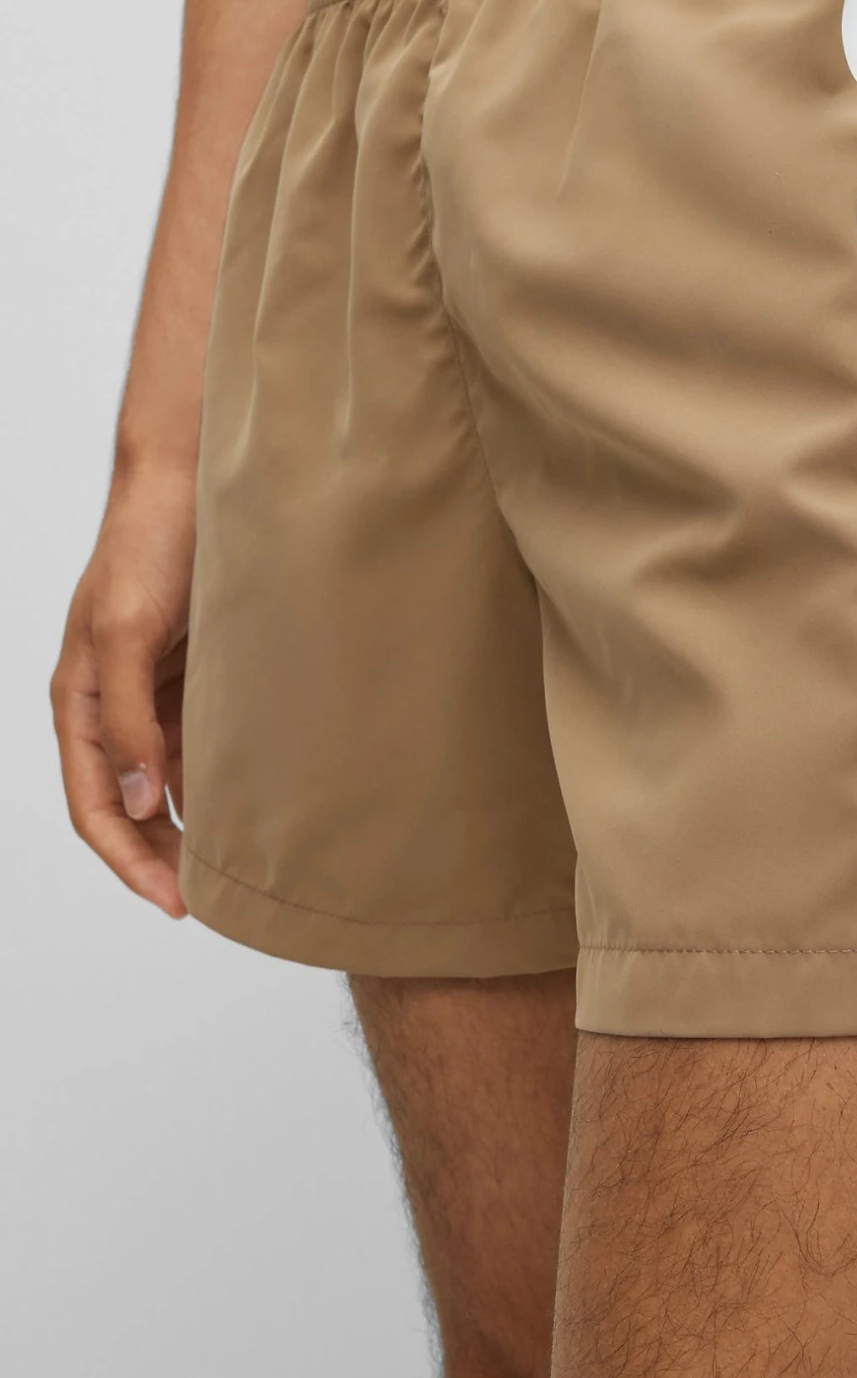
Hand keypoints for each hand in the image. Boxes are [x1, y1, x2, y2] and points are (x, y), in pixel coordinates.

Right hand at [51, 463, 195, 917]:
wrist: (194, 477)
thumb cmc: (149, 542)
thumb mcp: (129, 633)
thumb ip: (131, 720)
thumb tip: (143, 800)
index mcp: (82, 699)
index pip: (96, 805)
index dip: (128, 859)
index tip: (173, 901)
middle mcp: (116, 702)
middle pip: (132, 803)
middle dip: (162, 854)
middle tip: (213, 898)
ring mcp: (158, 688)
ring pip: (171, 777)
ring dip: (195, 820)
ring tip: (238, 864)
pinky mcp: (198, 670)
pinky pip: (204, 739)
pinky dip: (221, 775)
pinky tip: (254, 800)